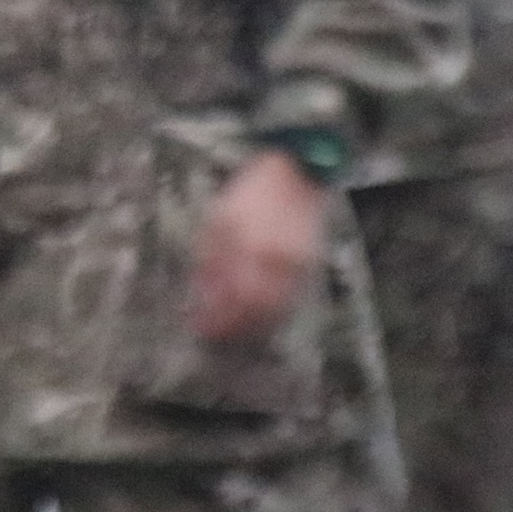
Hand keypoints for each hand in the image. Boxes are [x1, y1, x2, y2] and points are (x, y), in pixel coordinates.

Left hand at [190, 149, 326, 343]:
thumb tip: (202, 294)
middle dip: (235, 328)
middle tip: (218, 334)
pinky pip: (291, 300)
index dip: (218, 318)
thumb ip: (211, 259)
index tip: (202, 328)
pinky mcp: (310, 266)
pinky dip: (274, 313)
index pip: (233, 298)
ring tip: (236, 330)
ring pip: (277, 310)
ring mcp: (298, 265)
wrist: (296, 176)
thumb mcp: (218, 222)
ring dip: (255, 325)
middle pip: (256, 310)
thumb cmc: (251, 195)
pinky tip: (259, 315)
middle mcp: (276, 261)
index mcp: (249, 247)